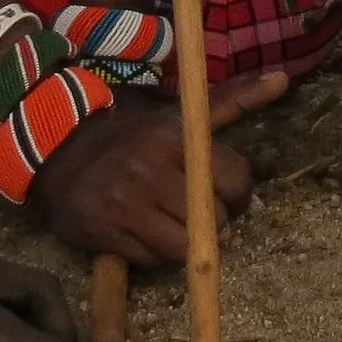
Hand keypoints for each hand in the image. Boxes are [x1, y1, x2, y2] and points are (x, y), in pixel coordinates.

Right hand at [27, 72, 287, 262]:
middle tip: (192, 209)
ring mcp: (125, 205)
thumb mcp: (179, 115)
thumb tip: (284, 79)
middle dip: (212, 221)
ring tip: (170, 223)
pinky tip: (143, 232)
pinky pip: (154, 262)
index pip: (235, 180)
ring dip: (186, 244)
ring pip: (187, 248)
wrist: (58, 153)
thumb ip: (232, 100)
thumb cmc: (133, 137)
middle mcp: (149, 169)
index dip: (236, 192)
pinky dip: (155, 255)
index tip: (222, 191)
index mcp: (172, 137)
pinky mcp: (106, 234)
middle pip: (215, 220)